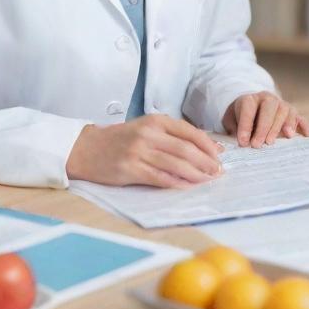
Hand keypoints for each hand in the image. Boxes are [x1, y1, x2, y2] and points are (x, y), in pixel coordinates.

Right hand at [66, 114, 222, 187]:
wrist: (87, 148)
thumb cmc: (121, 139)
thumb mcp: (146, 128)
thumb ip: (171, 136)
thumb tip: (203, 146)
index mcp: (155, 121)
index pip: (189, 131)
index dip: (208, 144)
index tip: (220, 155)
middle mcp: (149, 133)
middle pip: (186, 148)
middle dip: (206, 161)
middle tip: (218, 172)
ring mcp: (139, 151)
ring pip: (176, 163)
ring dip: (196, 174)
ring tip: (207, 180)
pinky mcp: (130, 169)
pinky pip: (160, 177)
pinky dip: (177, 183)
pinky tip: (188, 187)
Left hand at [222, 92, 308, 147]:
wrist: (252, 108)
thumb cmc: (240, 118)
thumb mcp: (231, 121)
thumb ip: (234, 129)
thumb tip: (240, 143)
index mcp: (250, 99)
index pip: (248, 107)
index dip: (245, 125)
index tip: (243, 142)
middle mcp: (267, 98)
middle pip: (269, 106)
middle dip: (264, 126)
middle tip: (259, 144)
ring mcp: (281, 104)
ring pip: (285, 109)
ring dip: (283, 124)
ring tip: (282, 138)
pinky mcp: (292, 113)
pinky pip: (300, 116)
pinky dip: (304, 125)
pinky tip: (307, 135)